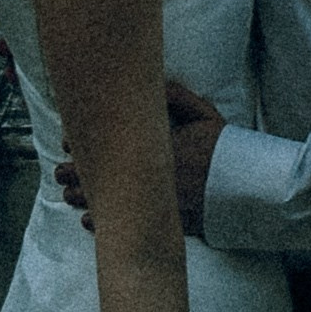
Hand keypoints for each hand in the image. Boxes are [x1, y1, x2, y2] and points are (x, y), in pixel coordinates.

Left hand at [55, 80, 226, 235]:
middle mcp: (153, 178)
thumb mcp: (204, 115)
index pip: (109, 145)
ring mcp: (158, 203)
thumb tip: (150, 84)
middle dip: (76, 174)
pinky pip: (128, 227)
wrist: (251, 187)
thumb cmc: (226, 148)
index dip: (84, 144)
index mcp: (158, 149)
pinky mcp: (164, 223)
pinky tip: (90, 221)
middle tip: (59, 172)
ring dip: (85, 200)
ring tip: (68, 196)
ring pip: (111, 204)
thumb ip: (176, 97)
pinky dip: (106, 224)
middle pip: (104, 177)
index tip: (69, 142)